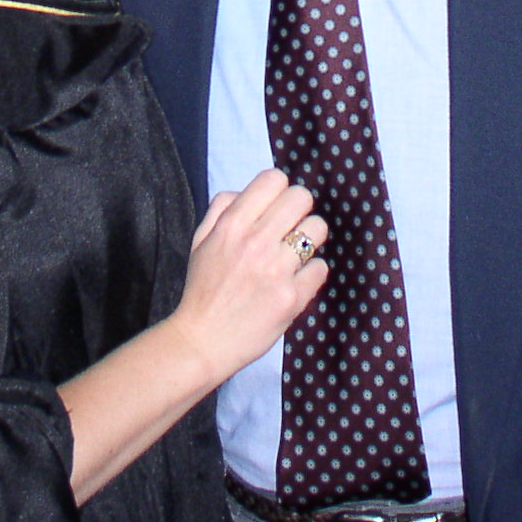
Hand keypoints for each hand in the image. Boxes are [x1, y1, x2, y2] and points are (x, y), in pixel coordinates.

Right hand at [172, 169, 328, 386]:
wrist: (202, 341)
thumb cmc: (203, 290)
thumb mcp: (201, 241)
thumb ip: (221, 208)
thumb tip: (248, 191)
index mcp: (231, 225)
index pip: (274, 179)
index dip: (278, 191)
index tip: (275, 208)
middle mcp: (255, 242)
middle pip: (301, 197)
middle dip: (298, 210)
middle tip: (289, 229)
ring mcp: (276, 270)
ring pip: (317, 228)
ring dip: (309, 239)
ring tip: (294, 255)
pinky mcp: (292, 298)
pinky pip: (320, 268)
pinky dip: (311, 273)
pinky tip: (294, 282)